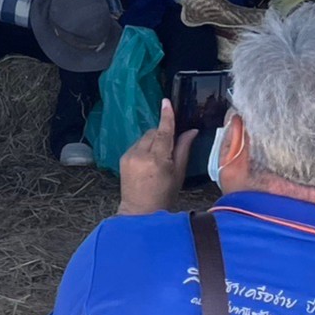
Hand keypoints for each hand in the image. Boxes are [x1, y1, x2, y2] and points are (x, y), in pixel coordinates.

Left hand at [119, 100, 197, 214]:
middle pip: (154, 132)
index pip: (164, 132)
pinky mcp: (123, 158)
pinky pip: (137, 145)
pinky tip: (148, 162)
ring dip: (153, 141)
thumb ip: (183, 149)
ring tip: (159, 158)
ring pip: (145, 137)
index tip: (166, 102)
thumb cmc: (164, 195)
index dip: (167, 116)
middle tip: (170, 148)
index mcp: (157, 159)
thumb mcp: (179, 173)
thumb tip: (191, 130)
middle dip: (163, 134)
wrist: (140, 212)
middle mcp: (141, 154)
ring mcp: (129, 156)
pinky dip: (144, 147)